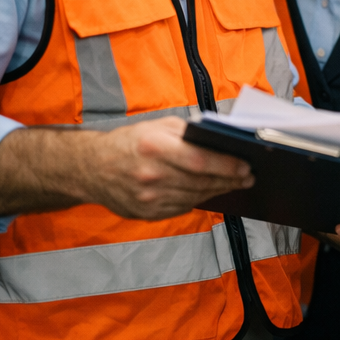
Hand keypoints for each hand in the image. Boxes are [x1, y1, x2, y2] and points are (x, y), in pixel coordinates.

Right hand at [0, 117, 253, 219]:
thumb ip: (188, 133)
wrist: (91, 168)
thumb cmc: (130, 142)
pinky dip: (199, 199)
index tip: (245, 166)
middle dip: (229, 179)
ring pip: (194, 197)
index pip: (199, 160)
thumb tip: (220, 140)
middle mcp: (151, 175)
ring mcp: (147, 198)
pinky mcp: (146, 213)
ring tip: (236, 183)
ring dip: (218, 190)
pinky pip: (181, 207)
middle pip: (200, 181)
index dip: (226, 165)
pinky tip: (211, 191)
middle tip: (248, 176)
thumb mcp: (158, 126)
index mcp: (154, 148)